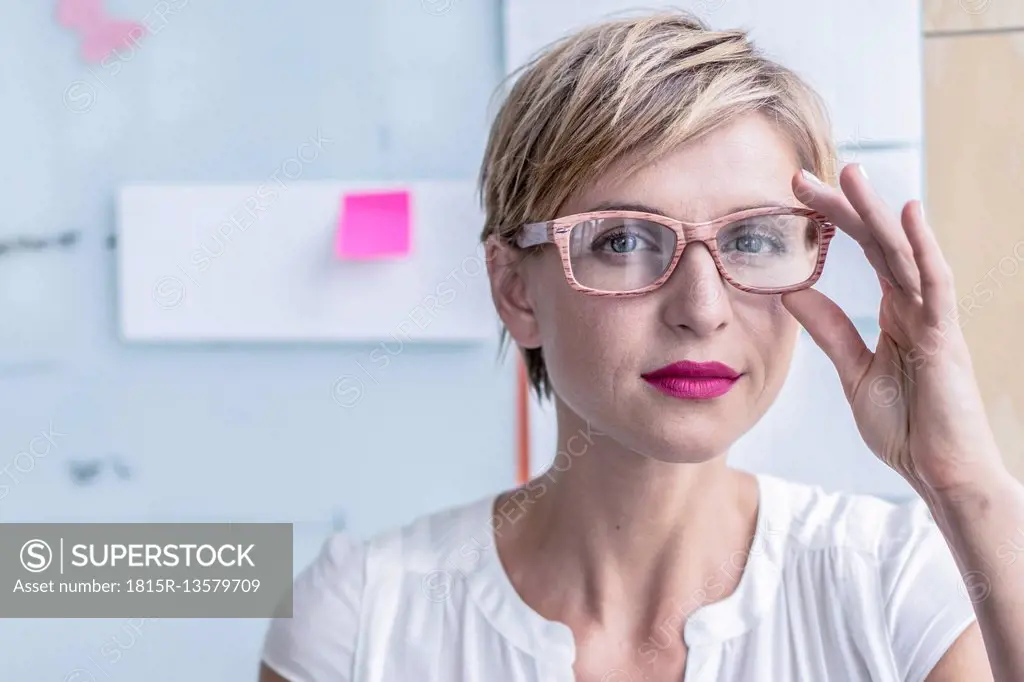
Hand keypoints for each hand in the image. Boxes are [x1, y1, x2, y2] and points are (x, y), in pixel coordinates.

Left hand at [781, 164, 1004, 496]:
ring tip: (850, 174)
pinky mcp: (946, 337)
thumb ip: (829, 329)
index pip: (863, 251)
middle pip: (877, 242)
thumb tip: (791, 291)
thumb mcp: (855, 370)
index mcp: (897, 311)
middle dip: (842, 206)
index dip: (831, 220)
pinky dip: (923, 248)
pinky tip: (908, 213)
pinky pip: (936, 284)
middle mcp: (917, 304)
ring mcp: (934, 317)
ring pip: (904, 252)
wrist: (940, 473)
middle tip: (800, 176)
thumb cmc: (907, 426)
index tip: (793, 195)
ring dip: (876, 212)